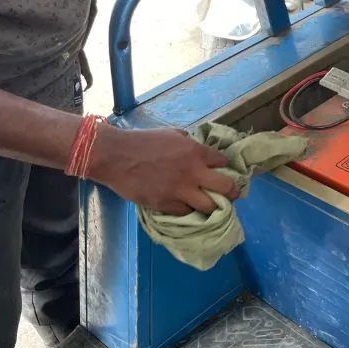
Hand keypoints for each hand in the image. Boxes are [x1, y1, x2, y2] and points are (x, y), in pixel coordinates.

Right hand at [90, 126, 239, 215]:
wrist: (115, 156)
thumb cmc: (142, 141)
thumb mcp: (171, 134)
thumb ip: (189, 143)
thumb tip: (198, 149)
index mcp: (196, 152)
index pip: (224, 163)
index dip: (226, 169)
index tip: (226, 173)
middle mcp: (194, 172)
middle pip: (227, 189)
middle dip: (233, 193)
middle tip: (231, 196)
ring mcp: (181, 191)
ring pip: (210, 207)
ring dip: (213, 208)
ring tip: (212, 208)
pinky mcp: (166, 205)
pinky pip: (186, 213)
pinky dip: (188, 212)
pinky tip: (188, 209)